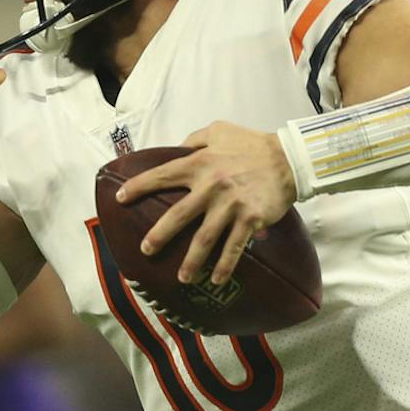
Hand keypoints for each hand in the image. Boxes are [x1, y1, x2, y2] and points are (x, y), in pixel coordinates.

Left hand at [116, 122, 295, 286]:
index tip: (120, 199)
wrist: (289, 159)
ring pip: (205, 239)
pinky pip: (234, 247)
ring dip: (191, 261)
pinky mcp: (249, 219)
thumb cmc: (253, 144)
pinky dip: (225, 265)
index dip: (138, 187)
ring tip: (182, 278)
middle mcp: (211, 186)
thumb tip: (176, 148)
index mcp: (199, 163)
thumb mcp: (219, 130)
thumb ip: (194, 140)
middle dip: (159, 235)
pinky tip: (216, 279)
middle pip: (177, 215)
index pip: (161, 176)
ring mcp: (230, 205)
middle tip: (146, 250)